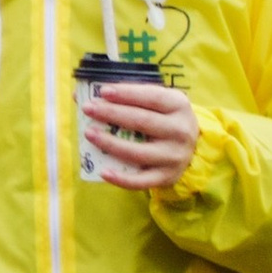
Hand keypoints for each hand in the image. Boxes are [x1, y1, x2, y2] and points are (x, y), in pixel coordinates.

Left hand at [81, 79, 199, 189]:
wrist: (191, 148)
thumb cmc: (163, 119)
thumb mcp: (155, 102)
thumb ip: (125, 96)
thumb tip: (80, 94)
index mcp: (178, 105)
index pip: (152, 97)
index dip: (127, 93)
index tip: (103, 91)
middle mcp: (180, 131)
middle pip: (142, 121)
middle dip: (112, 114)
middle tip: (88, 109)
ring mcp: (174, 156)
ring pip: (139, 152)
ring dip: (111, 143)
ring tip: (88, 133)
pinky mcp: (167, 177)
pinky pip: (141, 181)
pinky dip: (121, 178)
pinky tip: (103, 171)